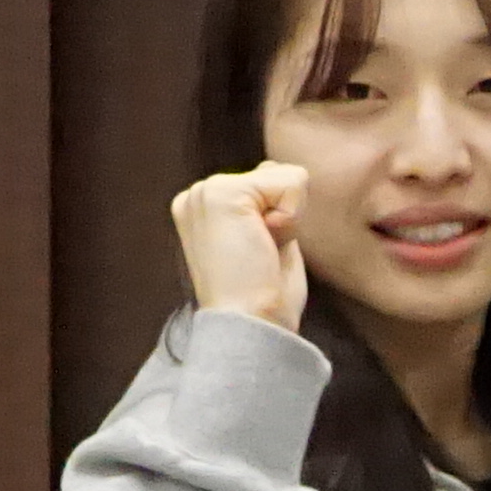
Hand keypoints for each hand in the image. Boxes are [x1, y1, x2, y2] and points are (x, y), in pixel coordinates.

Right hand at [172, 163, 312, 328]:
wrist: (247, 323)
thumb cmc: (260, 295)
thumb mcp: (266, 241)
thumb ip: (267, 205)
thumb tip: (276, 168)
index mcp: (203, 208)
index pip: (264, 184)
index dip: (278, 220)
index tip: (256, 256)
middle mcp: (198, 195)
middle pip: (276, 176)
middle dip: (284, 217)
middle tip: (259, 256)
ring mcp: (206, 191)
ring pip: (285, 177)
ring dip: (288, 219)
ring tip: (260, 251)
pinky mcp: (223, 193)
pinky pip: (292, 182)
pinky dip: (292, 217)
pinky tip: (264, 243)